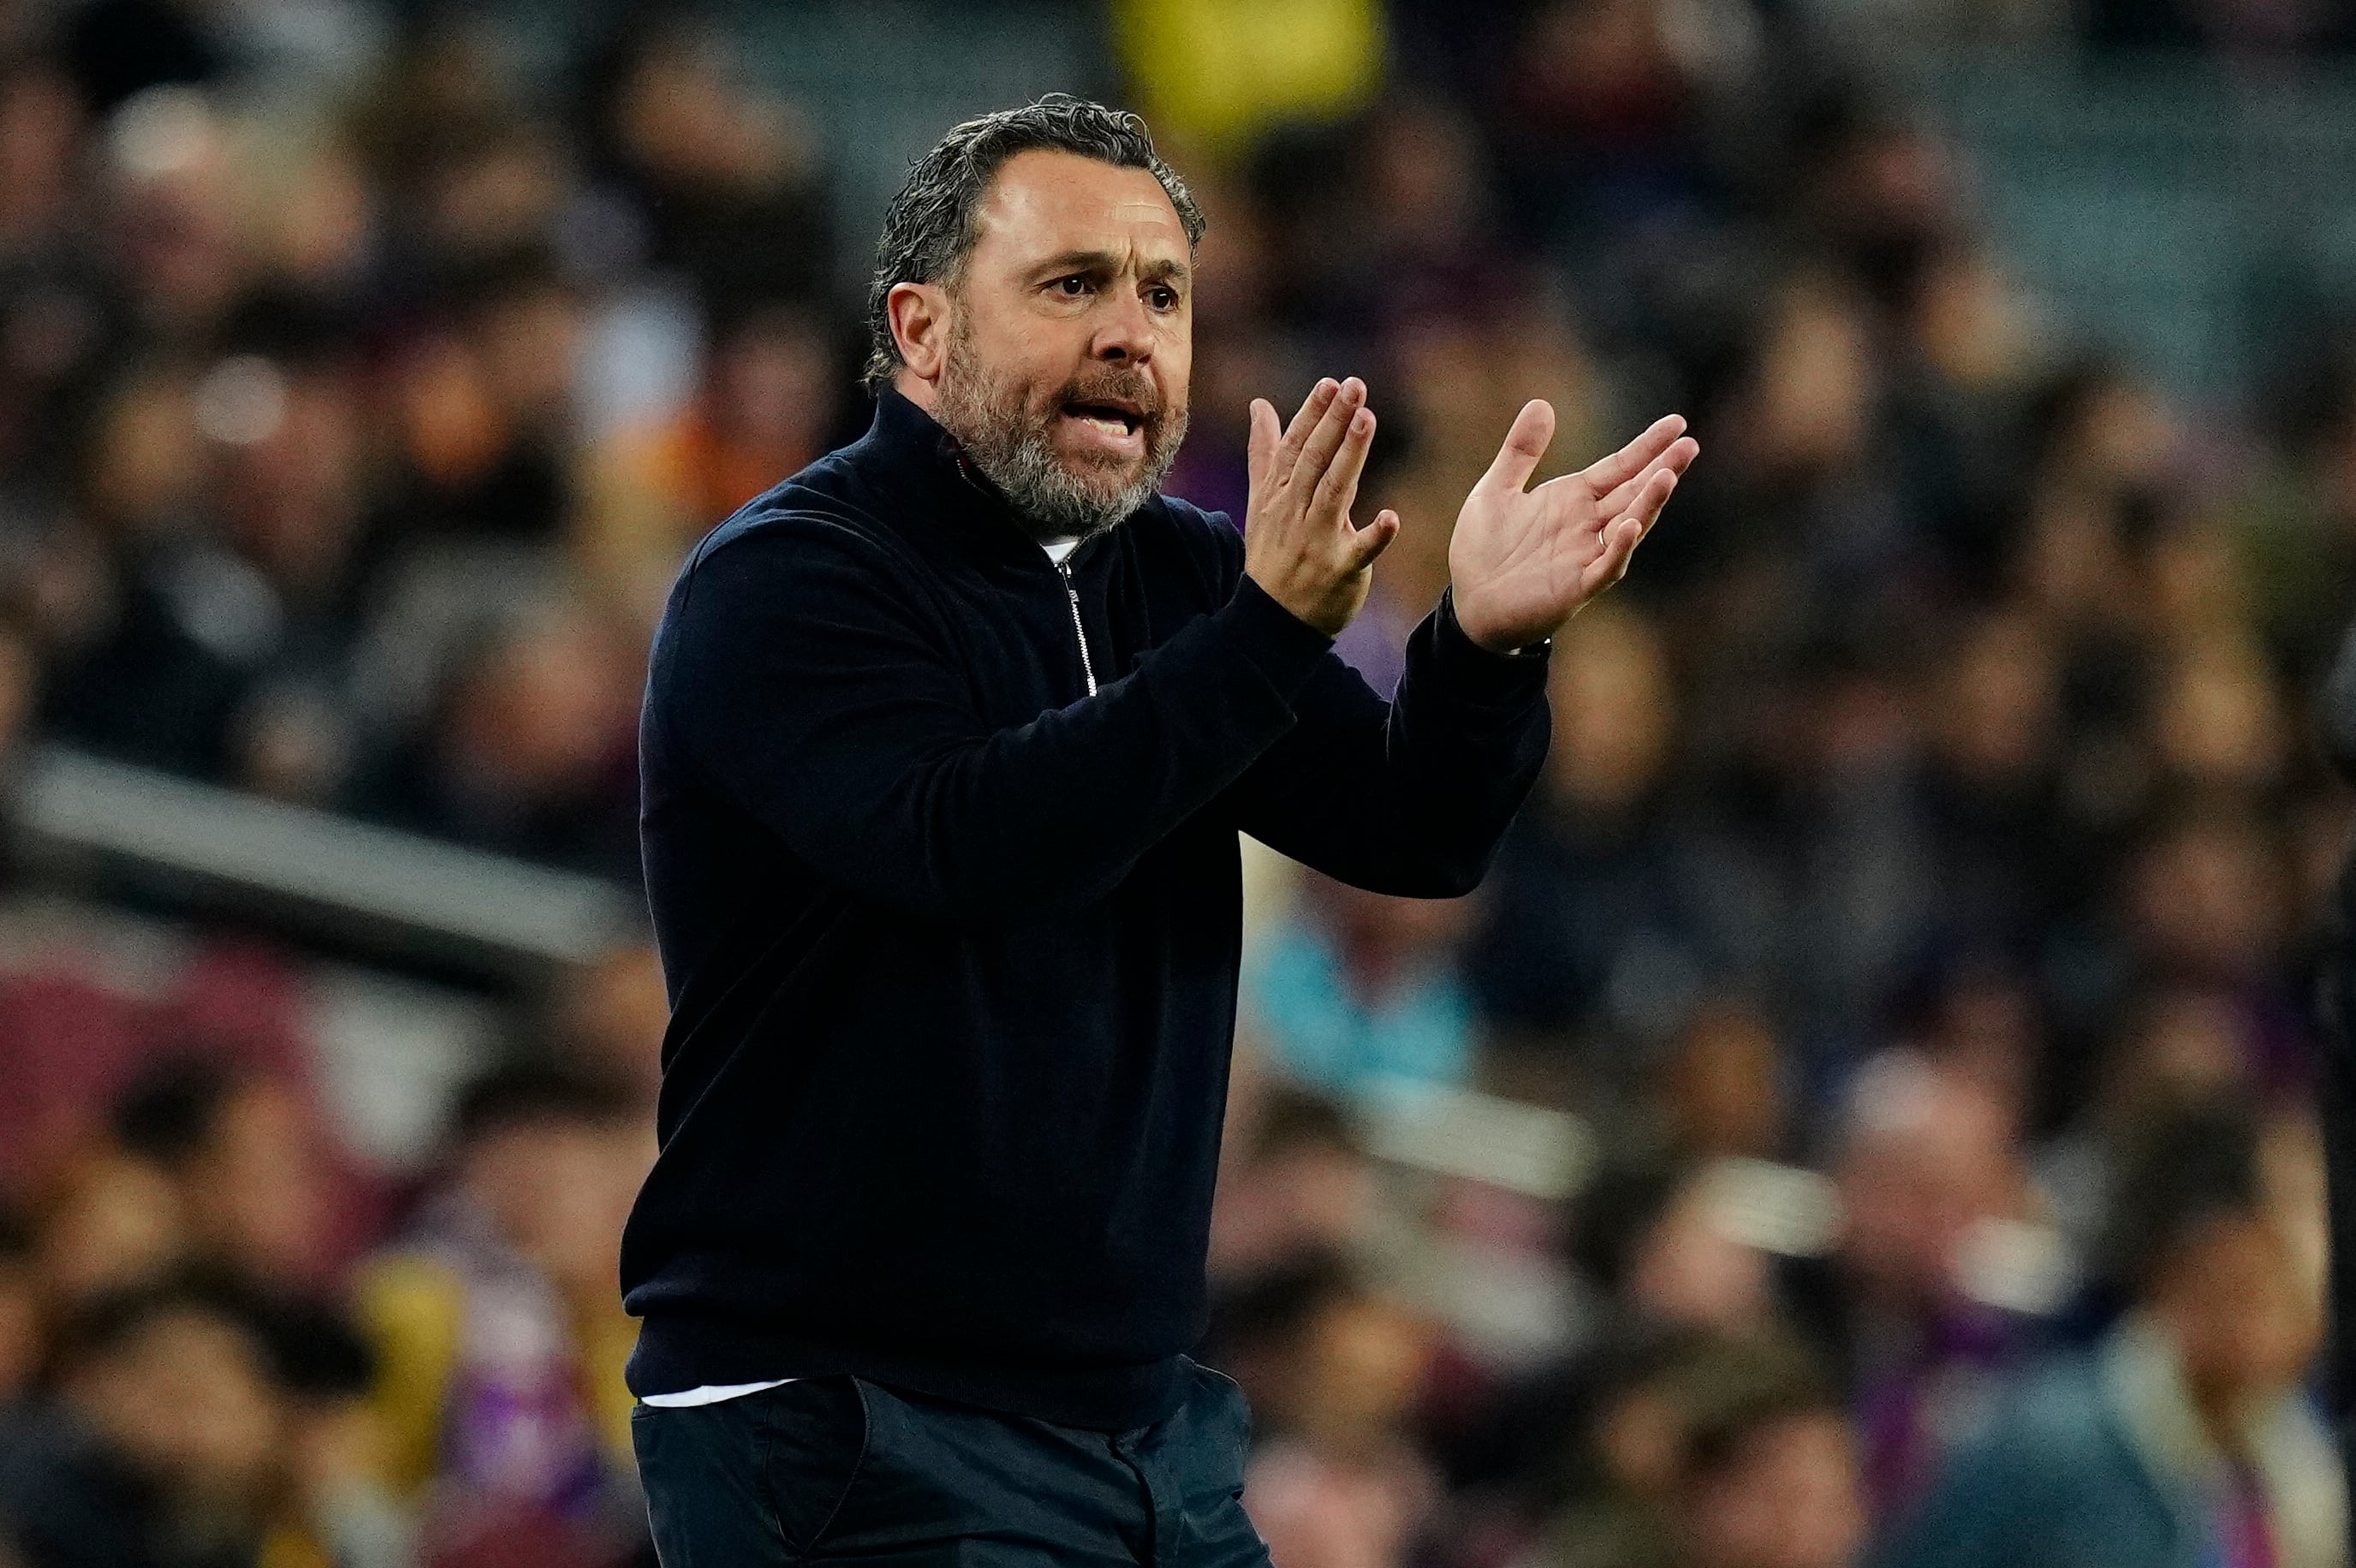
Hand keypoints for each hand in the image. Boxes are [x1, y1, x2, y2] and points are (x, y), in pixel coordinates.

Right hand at [1243, 377, 1400, 637]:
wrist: (1271, 620)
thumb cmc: (1272, 555)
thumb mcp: (1262, 503)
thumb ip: (1265, 452)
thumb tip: (1260, 404)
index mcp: (1279, 495)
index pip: (1296, 447)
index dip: (1312, 414)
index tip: (1331, 384)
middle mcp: (1295, 513)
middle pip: (1315, 460)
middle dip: (1334, 422)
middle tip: (1355, 387)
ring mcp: (1317, 541)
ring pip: (1335, 492)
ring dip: (1351, 456)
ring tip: (1367, 419)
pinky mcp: (1340, 570)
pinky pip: (1360, 551)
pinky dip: (1375, 535)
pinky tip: (1391, 518)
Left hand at [1448, 402, 1697, 652]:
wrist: (1470, 605)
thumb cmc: (1484, 550)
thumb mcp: (1496, 490)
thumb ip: (1520, 452)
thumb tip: (1542, 403)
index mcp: (1573, 498)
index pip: (1619, 467)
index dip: (1647, 447)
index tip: (1677, 423)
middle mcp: (1587, 524)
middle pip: (1633, 492)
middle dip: (1662, 468)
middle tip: (1690, 445)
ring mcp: (1586, 556)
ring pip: (1627, 525)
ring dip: (1648, 503)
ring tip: (1668, 476)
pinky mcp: (1576, 587)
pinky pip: (1605, 566)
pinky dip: (1619, 548)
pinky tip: (1630, 525)